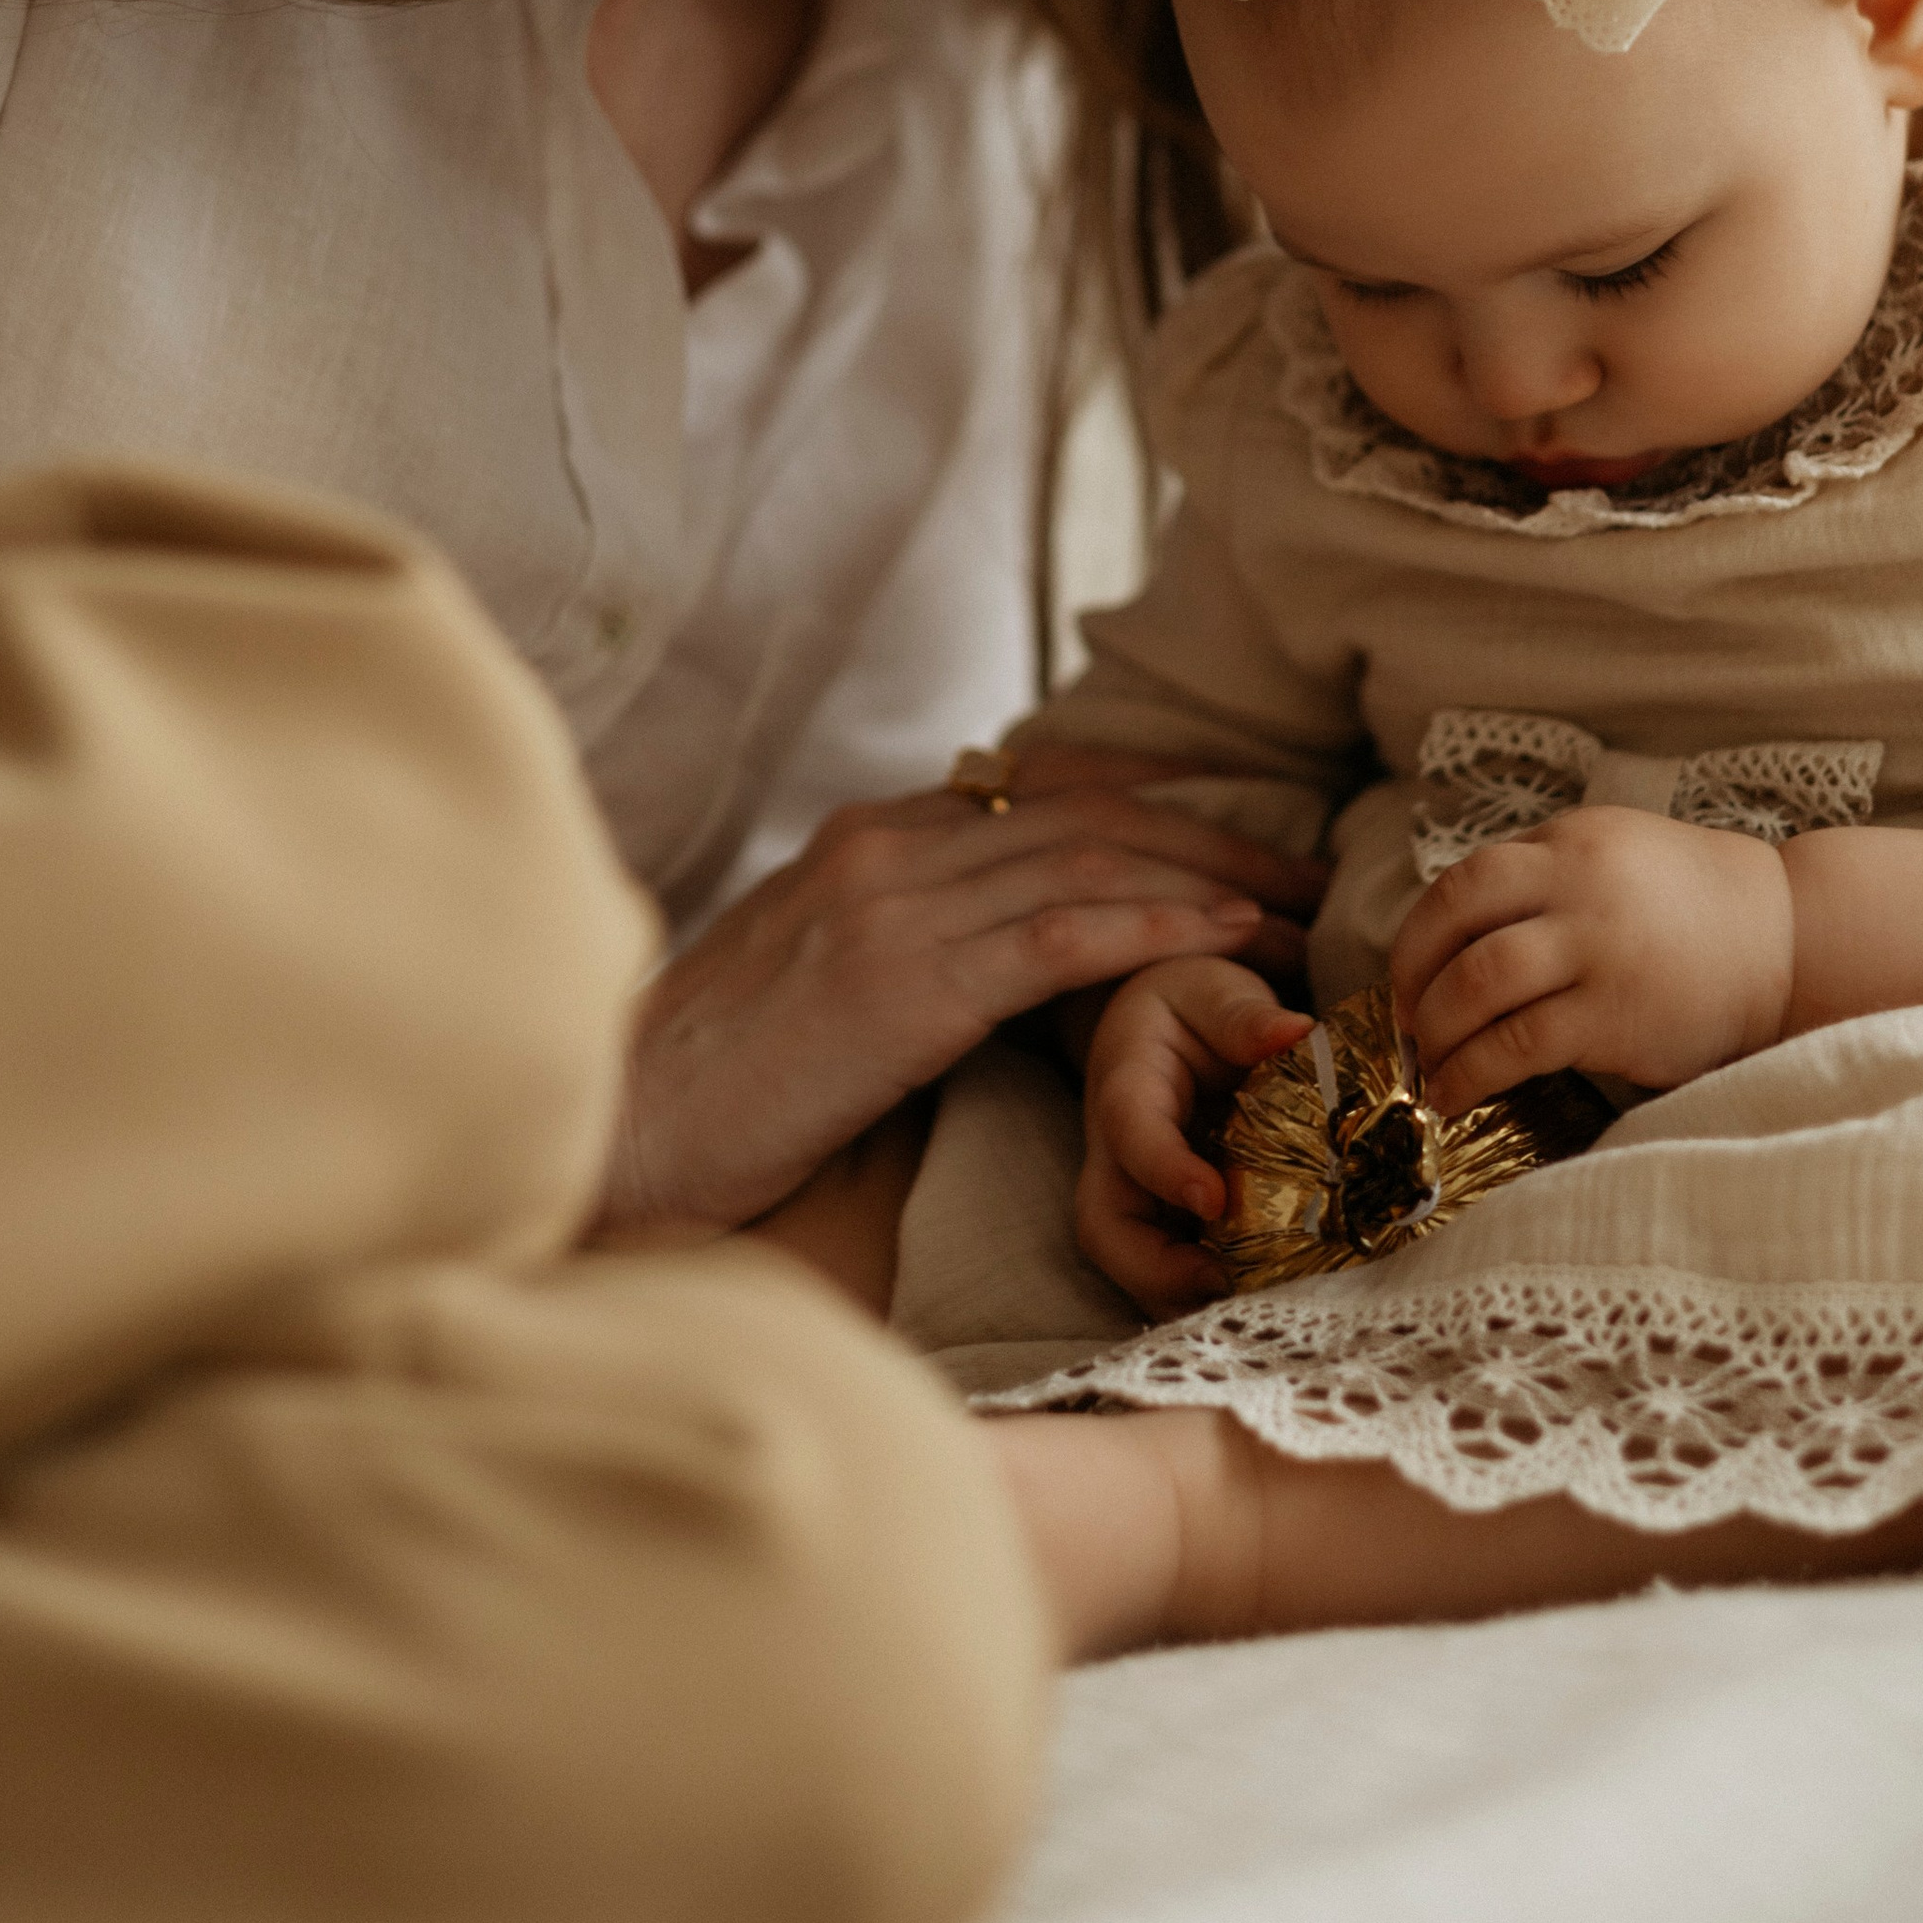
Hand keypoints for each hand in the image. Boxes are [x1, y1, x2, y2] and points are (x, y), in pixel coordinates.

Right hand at [601, 782, 1323, 1233]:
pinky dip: (1155, 928)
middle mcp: (886, 845)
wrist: (617, 1128)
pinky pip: (1059, 934)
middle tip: (1305, 875)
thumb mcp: (815, 985)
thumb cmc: (713, 1087)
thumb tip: (994, 971)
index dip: (1155, 809)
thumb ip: (903, 948)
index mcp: (867, 837)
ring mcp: (895, 905)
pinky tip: (1226, 941)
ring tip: (1295, 915)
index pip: (1043, 794)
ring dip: (1211, 884)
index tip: (1235, 840)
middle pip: (1089, 816)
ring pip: (1091, 863)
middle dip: (1211, 842)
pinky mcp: (906, 983)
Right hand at [1077, 957, 1311, 1319]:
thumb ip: (1245, 1013)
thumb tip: (1297, 1032)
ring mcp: (1134, 1197)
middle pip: (1105, 1228)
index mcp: (1126, 1085)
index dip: (1164, 1170)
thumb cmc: (1190, 1007)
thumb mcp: (1214, 990)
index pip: (1129, 1130)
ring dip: (1183, 1297)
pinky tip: (1263, 1299)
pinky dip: (1205, 1296)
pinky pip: (1169, 1273)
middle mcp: (1116, 1155)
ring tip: (1254, 1308)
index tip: (1214, 1199)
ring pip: (1132, 1265)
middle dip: (1154, 1271)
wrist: (1162, 1029)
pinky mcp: (1162, 1225)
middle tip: (1226, 1288)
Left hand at [1391, 809, 1794, 1114]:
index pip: (1464, 881)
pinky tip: (1457, 1094)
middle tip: (1409, 1024)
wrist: (1791, 939)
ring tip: (1430, 1066)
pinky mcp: (1613, 1015)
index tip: (1408, 976)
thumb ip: (1544, 879)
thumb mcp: (1615, 856)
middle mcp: (1577, 886)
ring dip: (1436, 1033)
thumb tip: (1453, 942)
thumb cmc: (1694, 907)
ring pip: (1476, 986)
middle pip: (1455, 928)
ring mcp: (1596, 950)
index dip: (1419, 935)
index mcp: (1570, 843)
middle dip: (1413, 984)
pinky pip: (1514, 1045)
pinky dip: (1470, 1072)